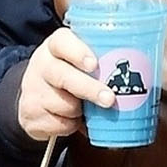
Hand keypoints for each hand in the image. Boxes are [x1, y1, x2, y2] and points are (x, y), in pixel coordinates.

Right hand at [17, 27, 115, 141]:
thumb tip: (137, 76)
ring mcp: (33, 90)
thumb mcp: (79, 61)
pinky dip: (71, 125)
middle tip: (109, 99)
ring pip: (64, 104)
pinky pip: (59, 124)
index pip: (62, 42)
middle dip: (89, 89)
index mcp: (55, 46)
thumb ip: (100, 61)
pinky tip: (70, 118)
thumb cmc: (69, 75)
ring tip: (83, 107)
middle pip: (63, 76)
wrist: (34, 98)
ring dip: (80, 111)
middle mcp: (41, 65)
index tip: (93, 64)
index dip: (78, 52)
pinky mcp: (30, 114)